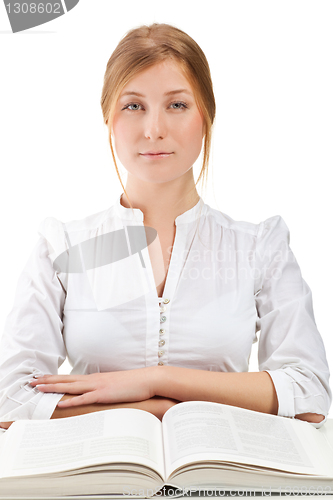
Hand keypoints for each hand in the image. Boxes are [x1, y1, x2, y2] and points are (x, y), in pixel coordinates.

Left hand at [29, 368, 155, 407]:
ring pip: (70, 386)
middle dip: (48, 381)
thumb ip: (104, 388)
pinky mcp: (104, 394)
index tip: (42, 378)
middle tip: (32, 381)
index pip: (71, 377)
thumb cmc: (133, 384)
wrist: (148, 379)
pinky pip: (84, 399)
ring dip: (53, 387)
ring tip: (38, 388)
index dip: (55, 378)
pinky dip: (71, 401)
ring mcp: (98, 386)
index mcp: (96, 378)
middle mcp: (94, 380)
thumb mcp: (115, 386)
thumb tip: (97, 394)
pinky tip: (60, 403)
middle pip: (66, 380)